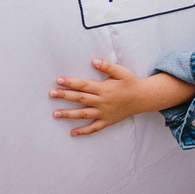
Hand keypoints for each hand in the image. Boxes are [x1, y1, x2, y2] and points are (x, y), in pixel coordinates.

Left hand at [52, 60, 194, 135]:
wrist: (143, 98)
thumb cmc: (131, 83)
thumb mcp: (121, 72)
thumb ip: (107, 67)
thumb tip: (94, 61)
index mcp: (104, 88)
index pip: (84, 85)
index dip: (71, 82)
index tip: (59, 80)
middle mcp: (102, 101)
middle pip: (80, 98)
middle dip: (65, 96)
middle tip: (52, 93)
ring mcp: (103, 113)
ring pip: (83, 114)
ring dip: (69, 114)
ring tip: (55, 113)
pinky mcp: (107, 121)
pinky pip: (94, 128)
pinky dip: (83, 131)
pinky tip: (72, 133)